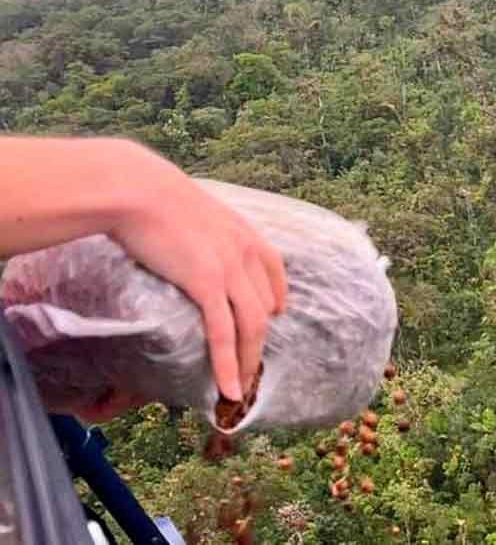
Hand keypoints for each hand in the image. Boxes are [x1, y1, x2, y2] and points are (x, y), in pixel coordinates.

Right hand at [107, 144, 287, 401]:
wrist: (136, 188)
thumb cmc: (150, 194)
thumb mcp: (189, 208)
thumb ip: (199, 228)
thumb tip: (183, 237)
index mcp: (243, 232)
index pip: (274, 270)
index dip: (277, 296)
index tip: (277, 313)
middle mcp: (245, 253)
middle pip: (264, 306)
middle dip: (260, 338)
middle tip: (250, 361)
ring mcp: (229, 270)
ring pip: (252, 326)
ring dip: (247, 361)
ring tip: (242, 386)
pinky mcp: (207, 284)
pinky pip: (224, 333)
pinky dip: (227, 364)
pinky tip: (228, 387)